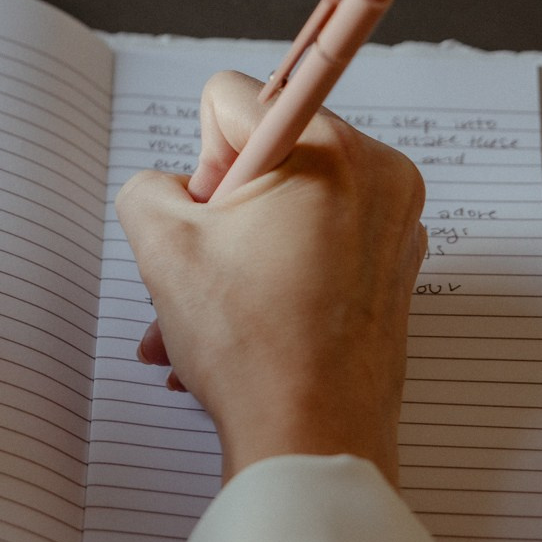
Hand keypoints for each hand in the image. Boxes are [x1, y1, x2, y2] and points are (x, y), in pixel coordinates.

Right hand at [114, 71, 424, 483]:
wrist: (314, 441)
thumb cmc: (249, 345)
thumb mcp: (162, 245)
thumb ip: (147, 187)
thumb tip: (171, 190)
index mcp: (329, 149)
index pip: (232, 99)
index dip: (199, 159)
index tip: (207, 218)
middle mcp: (378, 174)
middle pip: (265, 154)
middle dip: (219, 212)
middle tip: (206, 271)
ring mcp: (394, 226)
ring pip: (286, 207)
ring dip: (234, 255)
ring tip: (202, 320)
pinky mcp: (394, 270)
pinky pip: (317, 244)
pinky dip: (273, 276)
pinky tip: (238, 331)